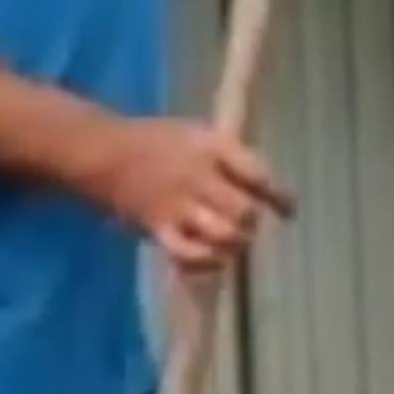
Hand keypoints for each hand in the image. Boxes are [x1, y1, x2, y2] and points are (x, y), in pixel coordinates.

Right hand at [88, 117, 292, 278]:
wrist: (103, 152)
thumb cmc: (154, 140)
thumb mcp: (195, 133)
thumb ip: (229, 156)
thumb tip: (266, 187)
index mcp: (211, 147)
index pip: (258, 174)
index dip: (279, 196)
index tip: (290, 210)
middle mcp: (198, 176)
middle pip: (244, 210)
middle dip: (252, 222)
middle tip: (250, 225)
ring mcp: (177, 204)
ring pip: (223, 235)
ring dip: (235, 242)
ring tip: (233, 240)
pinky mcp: (158, 228)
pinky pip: (190, 254)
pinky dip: (207, 261)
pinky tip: (213, 258)